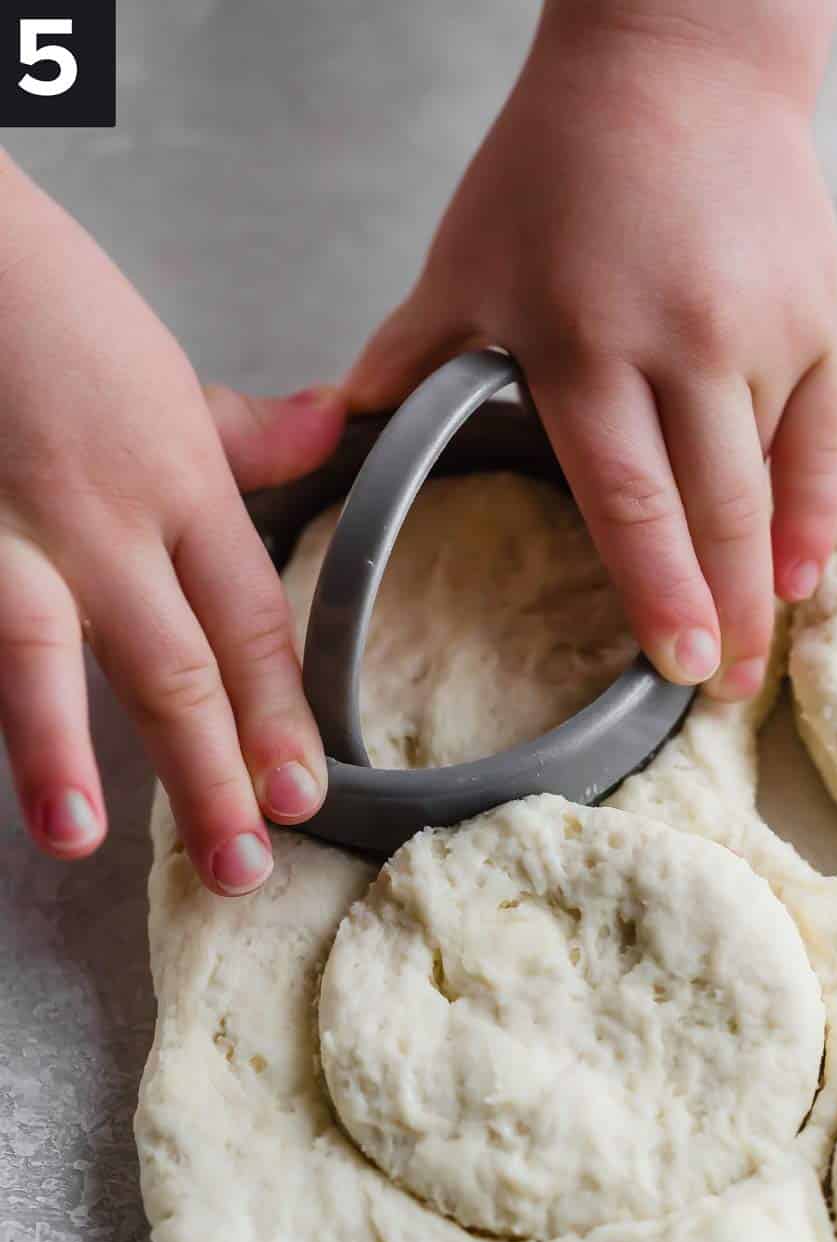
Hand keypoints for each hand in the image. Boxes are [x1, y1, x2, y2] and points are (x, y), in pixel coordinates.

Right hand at [0, 153, 346, 893]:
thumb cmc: (50, 307)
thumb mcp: (165, 369)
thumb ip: (246, 433)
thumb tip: (332, 429)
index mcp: (177, 485)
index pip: (249, 622)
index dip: (279, 715)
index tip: (304, 793)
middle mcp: (101, 519)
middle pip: (171, 663)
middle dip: (209, 773)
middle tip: (241, 867)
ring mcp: (3, 528)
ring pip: (43, 652)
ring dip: (59, 751)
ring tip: (81, 838)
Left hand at [346, 0, 836, 700]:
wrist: (680, 60)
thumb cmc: (561, 161)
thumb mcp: (469, 255)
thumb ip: (415, 353)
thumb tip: (345, 426)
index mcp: (586, 342)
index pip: (627, 498)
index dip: (654, 590)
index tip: (670, 665)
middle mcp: (684, 344)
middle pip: (712, 511)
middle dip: (720, 615)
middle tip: (722, 693)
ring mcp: (764, 332)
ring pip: (771, 484)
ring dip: (765, 580)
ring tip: (757, 651)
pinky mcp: (821, 316)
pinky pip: (828, 436)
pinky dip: (818, 512)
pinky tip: (804, 576)